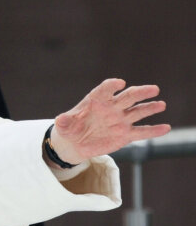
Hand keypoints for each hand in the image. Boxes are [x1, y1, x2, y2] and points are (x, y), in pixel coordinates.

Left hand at [50, 78, 169, 164]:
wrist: (74, 143)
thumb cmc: (69, 128)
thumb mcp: (63, 126)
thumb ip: (64, 121)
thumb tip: (60, 120)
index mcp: (96, 100)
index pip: (105, 89)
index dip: (112, 85)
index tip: (119, 83)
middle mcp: (111, 108)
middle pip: (128, 97)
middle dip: (140, 92)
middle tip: (153, 89)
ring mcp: (120, 120)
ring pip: (138, 111)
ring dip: (150, 108)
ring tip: (161, 104)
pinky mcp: (125, 135)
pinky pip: (141, 132)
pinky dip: (153, 130)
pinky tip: (165, 127)